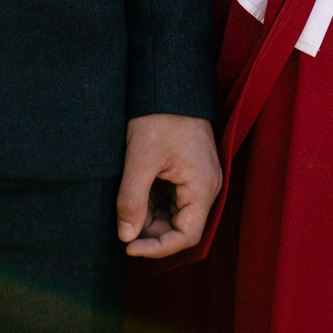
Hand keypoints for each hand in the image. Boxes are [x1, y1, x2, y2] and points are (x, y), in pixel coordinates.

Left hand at [116, 113, 220, 259]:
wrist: (169, 85)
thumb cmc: (158, 117)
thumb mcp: (140, 158)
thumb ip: (132, 200)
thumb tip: (126, 237)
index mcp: (202, 186)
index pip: (186, 236)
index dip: (158, 247)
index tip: (129, 247)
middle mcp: (208, 187)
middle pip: (182, 227)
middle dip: (152, 232)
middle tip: (124, 224)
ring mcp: (201, 179)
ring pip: (177, 215)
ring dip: (152, 218)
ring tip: (128, 207)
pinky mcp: (191, 173)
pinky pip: (175, 200)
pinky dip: (155, 204)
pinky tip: (137, 196)